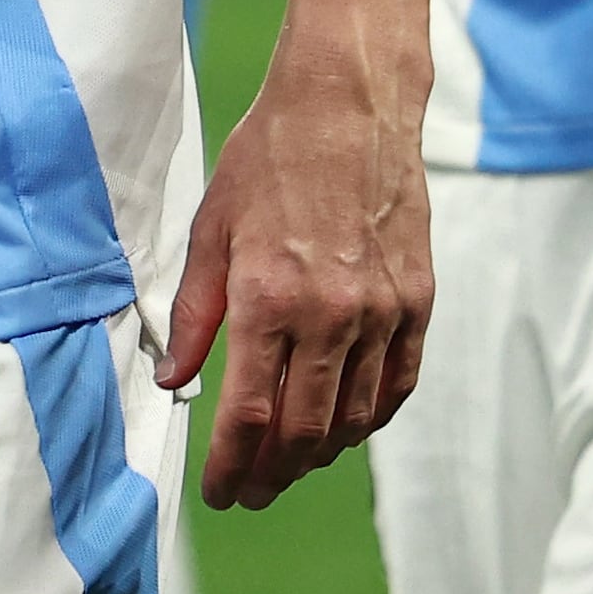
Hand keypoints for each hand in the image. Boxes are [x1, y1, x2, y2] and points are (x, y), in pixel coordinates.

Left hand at [164, 54, 431, 510]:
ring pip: (354, 419)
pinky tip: (346, 424)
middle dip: (272, 476)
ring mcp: (381, 311)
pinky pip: (398, 383)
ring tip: (291, 461)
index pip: (248, 418)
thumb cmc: (269, 158)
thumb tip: (176, 381)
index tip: (217, 490)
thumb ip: (195, 315)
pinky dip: (370, 417)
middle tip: (251, 491)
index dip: (230, 468)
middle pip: (303, 435)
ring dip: (320, 455)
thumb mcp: (211, 231)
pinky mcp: (417, 300)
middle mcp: (330, 316)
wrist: (347, 103)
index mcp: (268, 300)